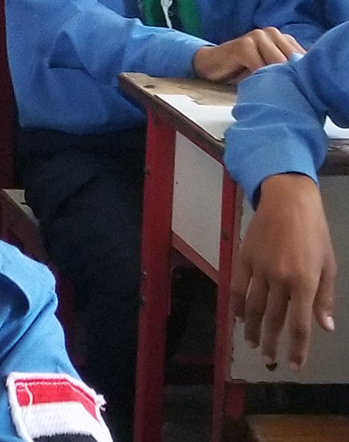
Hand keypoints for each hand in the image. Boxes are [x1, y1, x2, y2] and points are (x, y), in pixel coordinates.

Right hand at [192, 28, 303, 83]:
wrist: (210, 64)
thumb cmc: (241, 70)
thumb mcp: (268, 68)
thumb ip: (285, 68)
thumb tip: (309, 83)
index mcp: (282, 37)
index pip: (302, 57)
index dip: (301, 74)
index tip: (298, 89)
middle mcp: (272, 33)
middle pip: (291, 60)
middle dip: (289, 78)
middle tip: (284, 94)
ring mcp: (257, 36)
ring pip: (277, 63)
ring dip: (274, 80)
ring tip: (271, 92)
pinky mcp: (244, 44)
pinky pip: (259, 66)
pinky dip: (258, 79)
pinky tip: (255, 86)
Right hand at [233, 173, 336, 370]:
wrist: (288, 201)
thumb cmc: (314, 232)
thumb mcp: (328, 264)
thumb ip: (324, 298)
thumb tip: (325, 327)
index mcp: (305, 281)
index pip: (299, 324)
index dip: (297, 348)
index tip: (294, 365)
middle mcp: (280, 279)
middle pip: (274, 319)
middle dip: (272, 343)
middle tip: (269, 359)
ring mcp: (259, 269)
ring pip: (253, 307)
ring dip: (252, 329)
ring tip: (252, 344)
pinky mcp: (243, 259)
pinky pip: (238, 288)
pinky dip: (238, 305)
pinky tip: (240, 317)